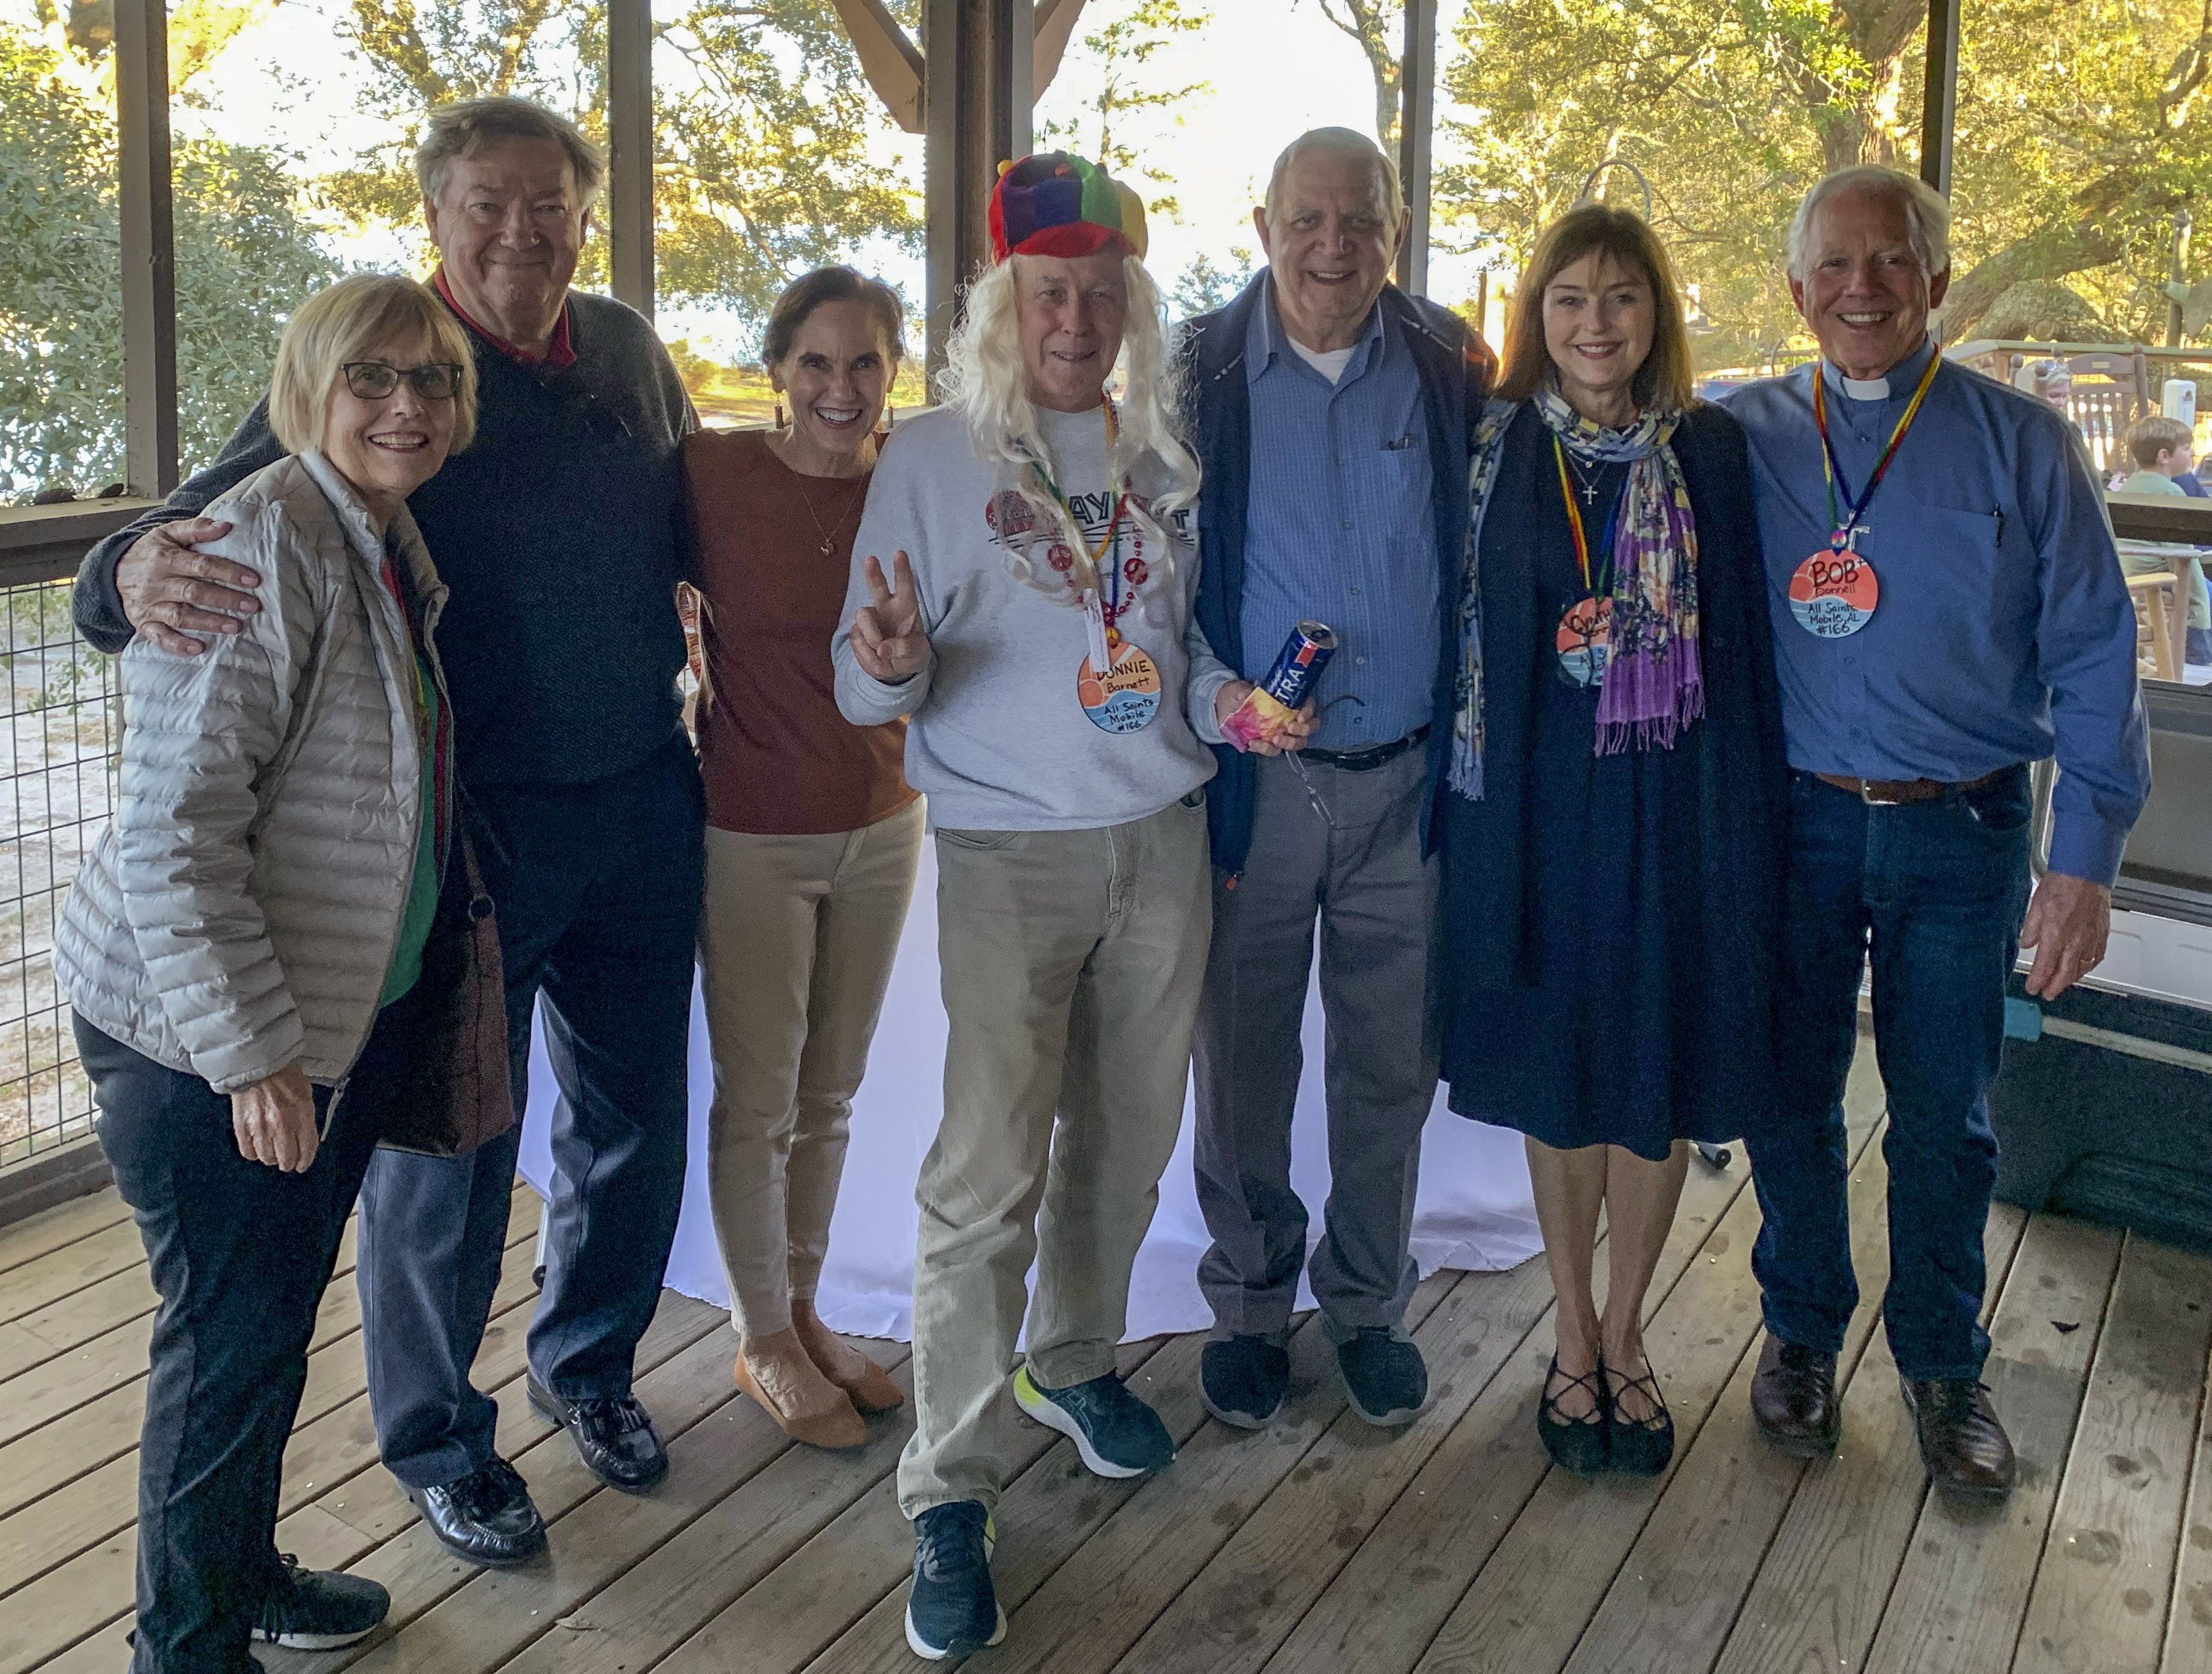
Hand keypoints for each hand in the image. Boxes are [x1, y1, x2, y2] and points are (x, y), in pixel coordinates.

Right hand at [118, 519, 257, 654]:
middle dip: (225, 599)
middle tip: (252, 606)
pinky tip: (198, 648)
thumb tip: (225, 525)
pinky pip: (159, 636)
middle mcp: (157, 583)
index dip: (228, 572)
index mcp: (165, 559)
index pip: (201, 565)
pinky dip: (178, 644)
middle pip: (194, 592)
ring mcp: (149, 605)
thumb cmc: (150, 552)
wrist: (112, 570)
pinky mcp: (143, 623)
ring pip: (180, 615)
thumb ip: (195, 528)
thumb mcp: (167, 533)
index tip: (253, 580)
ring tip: (236, 626)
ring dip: (208, 622)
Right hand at [229, 1065, 319, 1172]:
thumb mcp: (306, 1093)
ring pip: (267, 1158)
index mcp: (301, 1115)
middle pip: (286, 1159)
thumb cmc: (283, 1074)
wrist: (255, 1063)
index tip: (302, 1165)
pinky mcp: (242, 1127)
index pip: (307, 1149)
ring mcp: (260, 1128)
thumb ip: (306, 1117)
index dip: (305, 1161)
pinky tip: (257, 1148)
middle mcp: (281, 1125)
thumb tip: (306, 1137)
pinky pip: (248, 1152)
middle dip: (289, 1163)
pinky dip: (254, 1153)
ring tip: (272, 1153)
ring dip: (272, 1158)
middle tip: (287, 1160)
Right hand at [849, 551, 928, 682]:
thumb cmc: (912, 655)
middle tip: (870, 559)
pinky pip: (857, 641)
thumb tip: (881, 648)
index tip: (899, 553)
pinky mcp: (857, 633)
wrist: (896, 671)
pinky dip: (867, 657)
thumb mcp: (917, 655)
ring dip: (871, 637)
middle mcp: (886, 607)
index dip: (902, 569)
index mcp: (906, 606)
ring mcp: (869, 620)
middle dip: (874, 573)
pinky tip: (877, 663)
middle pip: (877, 586)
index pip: (905, 585)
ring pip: (862, 617)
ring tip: (882, 656)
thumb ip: (903, 649)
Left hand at [1214, 680, 1318, 755]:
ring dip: (1289, 743)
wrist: (1222, 708)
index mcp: (1288, 700)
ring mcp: (1279, 732)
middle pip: (1307, 728)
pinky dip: (1266, 749)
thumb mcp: (1239, 688)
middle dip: (1304, 730)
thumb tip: (1246, 695)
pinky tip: (1253, 743)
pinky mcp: (1267, 743)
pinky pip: (1272, 750)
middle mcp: (1288, 717)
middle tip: (1290, 728)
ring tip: (1275, 739)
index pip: (1307, 705)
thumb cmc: (1237, 694)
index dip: (1308, 711)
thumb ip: (1244, 691)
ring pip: (1296, 742)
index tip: (1300, 715)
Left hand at [2019, 870, 2111, 999]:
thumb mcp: (2035, 907)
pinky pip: (2096, 957)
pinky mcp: (2102, 934)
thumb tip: (2025, 943)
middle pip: (2065, 973)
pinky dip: (2088, 967)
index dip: (2037, 981)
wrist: (2085, 873)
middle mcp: (2075, 941)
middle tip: (2047, 994)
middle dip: (2055, 987)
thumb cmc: (2061, 886)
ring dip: (2071, 979)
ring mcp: (2091, 939)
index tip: (2032, 988)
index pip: (2044, 967)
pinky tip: (2083, 969)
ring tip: (2062, 984)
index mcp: (2055, 935)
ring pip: (2082, 968)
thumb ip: (2030, 930)